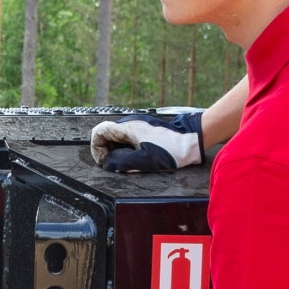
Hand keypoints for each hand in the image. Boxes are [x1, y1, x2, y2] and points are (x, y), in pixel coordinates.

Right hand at [89, 111, 203, 172]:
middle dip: (106, 151)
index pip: (99, 132)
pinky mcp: (145, 128)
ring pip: (116, 136)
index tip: (104, 162)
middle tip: (114, 165)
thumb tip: (108, 164)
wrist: (192, 139)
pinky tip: (136, 157)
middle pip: (106, 134)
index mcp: (127, 128)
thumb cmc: (171, 149)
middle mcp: (130, 123)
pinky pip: (127, 137)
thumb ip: (122, 162)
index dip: (96, 148)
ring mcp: (137, 124)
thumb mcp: (145, 160)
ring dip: (116, 150)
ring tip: (126, 163)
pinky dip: (125, 148)